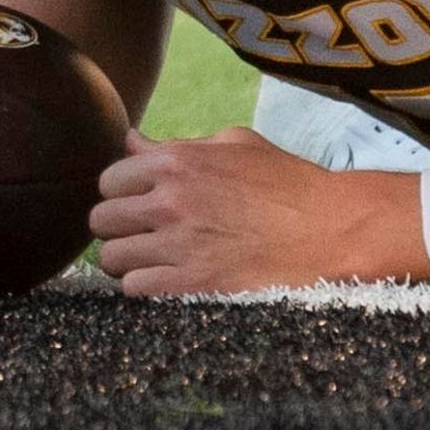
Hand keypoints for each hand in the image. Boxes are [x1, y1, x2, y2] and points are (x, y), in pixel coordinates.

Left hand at [89, 125, 411, 293]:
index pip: (109, 178)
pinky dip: (144, 286)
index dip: (121, 192)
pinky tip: (168, 279)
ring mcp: (177, 243)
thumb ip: (178, 144)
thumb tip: (131, 142)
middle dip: (118, 227)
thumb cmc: (287, 183)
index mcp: (179, 160)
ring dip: (128, 260)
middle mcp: (170, 200)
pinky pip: (133, 288)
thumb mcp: (237, 145)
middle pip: (101, 219)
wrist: (329, 230)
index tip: (139, 203)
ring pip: (111, 258)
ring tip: (153, 259)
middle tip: (142, 233)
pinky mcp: (189, 283)